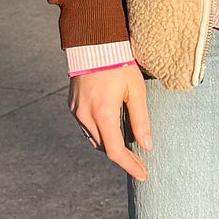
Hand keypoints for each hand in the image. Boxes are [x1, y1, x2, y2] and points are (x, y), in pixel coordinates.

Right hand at [69, 61, 150, 180]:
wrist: (92, 43)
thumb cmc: (119, 64)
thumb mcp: (136, 90)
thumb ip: (141, 120)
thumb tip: (146, 146)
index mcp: (103, 114)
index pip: (115, 151)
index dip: (130, 166)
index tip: (142, 175)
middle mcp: (85, 116)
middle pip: (104, 148)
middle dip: (122, 157)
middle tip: (139, 163)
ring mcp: (76, 111)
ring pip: (94, 139)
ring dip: (110, 146)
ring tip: (128, 149)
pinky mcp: (72, 105)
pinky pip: (86, 127)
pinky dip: (99, 134)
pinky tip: (111, 131)